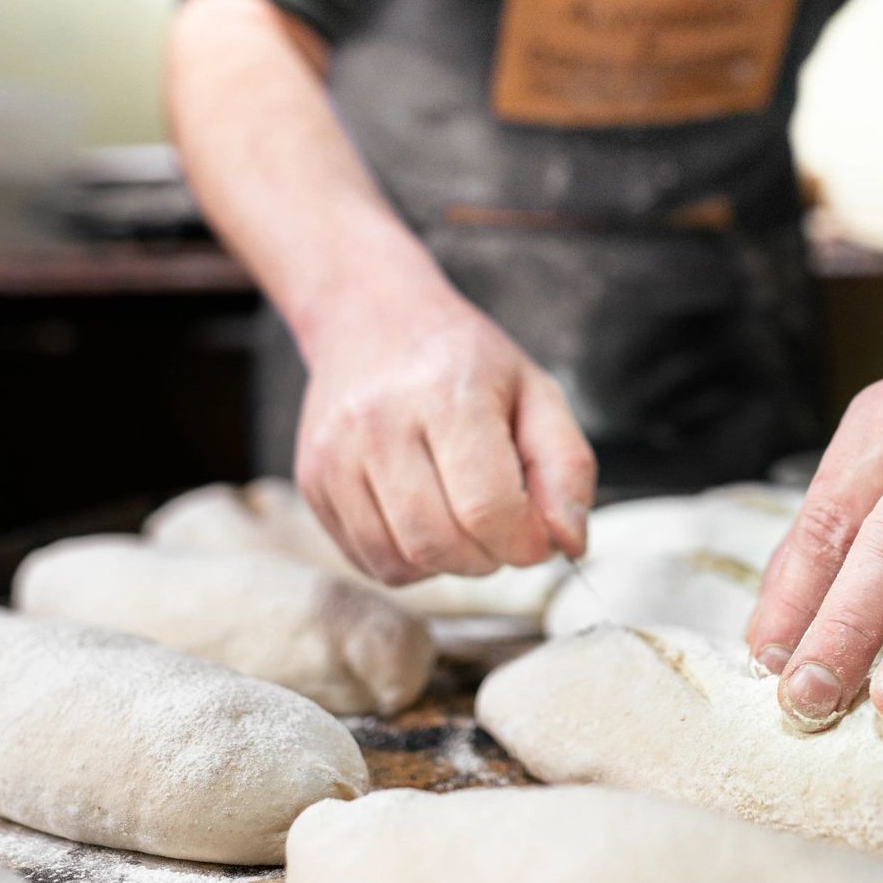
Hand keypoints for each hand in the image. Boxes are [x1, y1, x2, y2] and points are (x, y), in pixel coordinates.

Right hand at [294, 294, 595, 584]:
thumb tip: (569, 542)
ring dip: (449, 563)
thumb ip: (567, 466)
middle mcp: (378, 422)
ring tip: (465, 522)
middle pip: (441, 542)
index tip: (539, 532)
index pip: (489, 508)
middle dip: (490, 556)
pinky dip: (409, 560)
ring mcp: (334, 454)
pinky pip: (368, 559)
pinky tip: (426, 519)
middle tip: (504, 526)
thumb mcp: (536, 392)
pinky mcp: (313, 481)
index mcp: (444, 392)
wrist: (372, 319)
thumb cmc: (466, 363)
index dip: (526, 541)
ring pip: (401, 561)